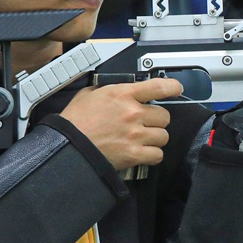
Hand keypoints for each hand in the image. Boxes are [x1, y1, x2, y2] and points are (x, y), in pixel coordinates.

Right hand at [60, 77, 182, 170]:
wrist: (66, 146)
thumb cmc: (74, 122)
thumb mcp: (89, 94)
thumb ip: (108, 89)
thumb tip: (117, 88)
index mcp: (122, 94)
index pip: (158, 87)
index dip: (172, 87)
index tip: (176, 89)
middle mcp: (132, 113)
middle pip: (164, 116)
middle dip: (156, 120)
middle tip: (144, 124)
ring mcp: (135, 134)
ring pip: (163, 136)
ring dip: (155, 138)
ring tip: (140, 139)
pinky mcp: (133, 154)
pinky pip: (157, 155)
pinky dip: (152, 155)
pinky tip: (141, 152)